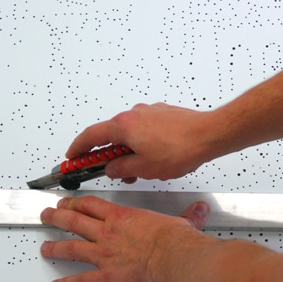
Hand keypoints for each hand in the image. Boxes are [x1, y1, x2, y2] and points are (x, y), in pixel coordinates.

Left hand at [40, 196, 209, 281]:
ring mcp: (104, 254)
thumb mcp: (182, 221)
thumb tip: (199, 209)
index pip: (93, 205)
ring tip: (45, 247)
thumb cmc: (175, 240)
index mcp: (123, 217)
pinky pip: (81, 281)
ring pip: (71, 247)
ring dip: (55, 246)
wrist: (174, 256)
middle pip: (75, 221)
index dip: (77, 202)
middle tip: (48, 215)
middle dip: (58, 217)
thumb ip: (188, 215)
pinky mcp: (106, 276)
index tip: (69, 201)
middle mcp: (109, 233)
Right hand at [66, 103, 215, 183]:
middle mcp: (134, 114)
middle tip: (109, 169)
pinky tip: (154, 157)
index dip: (79, 148)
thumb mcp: (144, 168)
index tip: (73, 156)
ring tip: (140, 169)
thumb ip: (121, 168)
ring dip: (129, 150)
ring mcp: (150, 112)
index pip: (91, 136)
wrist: (209, 135)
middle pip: (112, 135)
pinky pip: (145, 129)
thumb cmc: (182, 148)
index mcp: (124, 126)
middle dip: (110, 155)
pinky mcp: (164, 114)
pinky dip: (143, 143)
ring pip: (131, 133)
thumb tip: (112, 168)